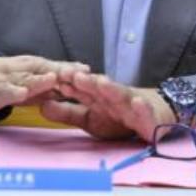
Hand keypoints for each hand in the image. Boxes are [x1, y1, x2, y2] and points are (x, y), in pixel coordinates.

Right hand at [0, 55, 88, 112]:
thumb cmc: (11, 83)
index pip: (59, 69)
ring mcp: (11, 78)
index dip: (73, 71)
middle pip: (47, 69)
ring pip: (27, 78)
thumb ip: (56, 88)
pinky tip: (21, 93)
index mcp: (39, 69)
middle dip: (63, 72)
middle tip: (78, 74)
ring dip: (40, 80)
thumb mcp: (36, 86)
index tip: (90, 73)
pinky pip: (6, 90)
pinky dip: (14, 91)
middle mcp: (27, 70)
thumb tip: (81, 88)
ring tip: (51, 79)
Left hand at [40, 70, 175, 140]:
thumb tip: (41, 106)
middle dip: (86, 82)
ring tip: (101, 83)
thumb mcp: (89, 119)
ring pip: (120, 95)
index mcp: (98, 97)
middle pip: (99, 88)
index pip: (81, 89)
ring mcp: (131, 105)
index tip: (52, 79)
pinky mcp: (148, 116)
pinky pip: (145, 112)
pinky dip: (142, 108)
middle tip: (71, 76)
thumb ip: (67, 113)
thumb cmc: (119, 118)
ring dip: (111, 88)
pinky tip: (137, 103)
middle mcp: (113, 97)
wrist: (155, 117)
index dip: (68, 84)